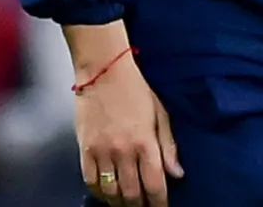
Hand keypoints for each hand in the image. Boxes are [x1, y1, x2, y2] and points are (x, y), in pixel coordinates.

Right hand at [74, 51, 182, 206]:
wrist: (104, 70)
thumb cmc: (135, 89)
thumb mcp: (160, 113)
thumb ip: (169, 146)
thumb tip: (177, 173)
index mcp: (146, 142)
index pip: (155, 185)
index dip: (160, 203)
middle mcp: (123, 150)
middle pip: (132, 194)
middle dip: (140, 206)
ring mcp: (102, 151)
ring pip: (111, 191)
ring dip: (120, 203)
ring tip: (126, 204)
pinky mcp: (85, 148)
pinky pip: (90, 180)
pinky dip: (99, 192)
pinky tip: (106, 194)